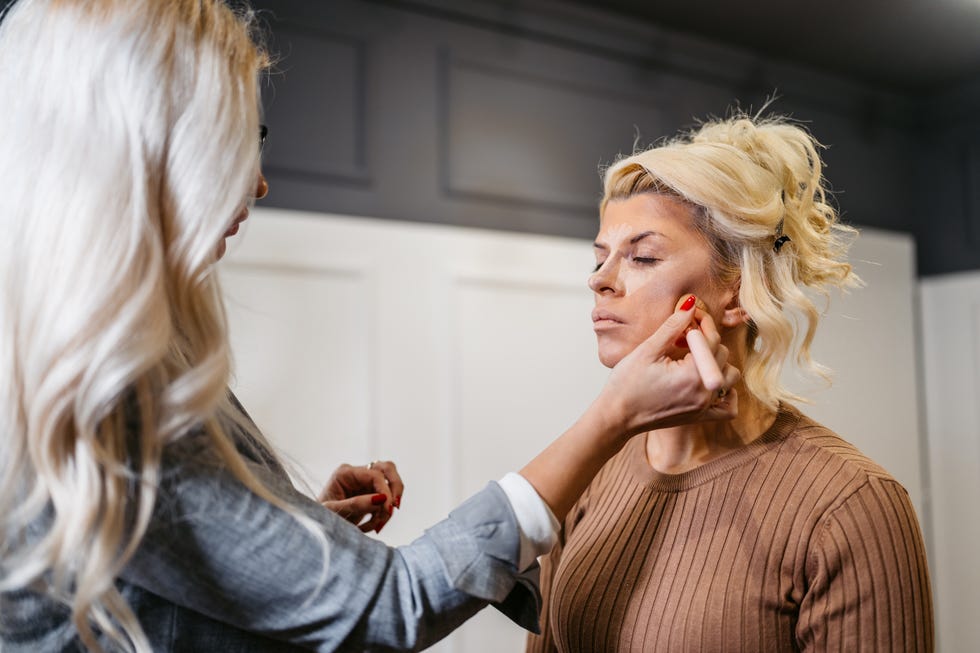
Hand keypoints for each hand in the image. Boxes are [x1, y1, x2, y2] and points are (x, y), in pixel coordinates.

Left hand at [318, 460, 403, 533]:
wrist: (317, 527)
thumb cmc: (320, 518)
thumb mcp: (334, 512)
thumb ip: (356, 504)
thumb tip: (382, 498)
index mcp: (345, 473)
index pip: (375, 474)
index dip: (385, 490)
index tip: (387, 510)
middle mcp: (356, 474)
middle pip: (387, 469)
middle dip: (395, 489)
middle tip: (393, 509)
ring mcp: (364, 483)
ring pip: (390, 482)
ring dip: (389, 505)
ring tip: (377, 525)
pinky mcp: (370, 494)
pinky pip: (386, 500)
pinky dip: (384, 514)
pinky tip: (372, 526)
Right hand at [598, 297, 739, 437]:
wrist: (616, 416)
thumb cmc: (626, 383)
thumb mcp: (647, 350)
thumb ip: (672, 327)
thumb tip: (691, 304)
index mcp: (692, 375)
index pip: (711, 339)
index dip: (702, 322)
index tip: (690, 314)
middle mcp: (704, 393)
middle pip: (722, 355)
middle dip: (705, 340)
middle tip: (681, 336)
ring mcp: (704, 407)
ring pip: (729, 377)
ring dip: (717, 362)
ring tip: (692, 357)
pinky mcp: (699, 417)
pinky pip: (728, 407)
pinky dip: (725, 392)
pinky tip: (709, 380)